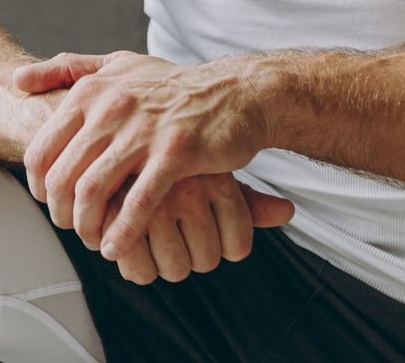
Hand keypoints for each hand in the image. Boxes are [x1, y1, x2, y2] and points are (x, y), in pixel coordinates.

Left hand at [13, 49, 277, 261]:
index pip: (42, 148)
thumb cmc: (170, 85)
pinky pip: (138, 202)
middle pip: (63, 175)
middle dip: (61, 213)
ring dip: (88, 227)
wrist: (234, 92)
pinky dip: (122, 232)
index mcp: (92, 90)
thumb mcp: (117, 64)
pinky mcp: (176, 152)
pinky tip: (118, 247)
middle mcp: (113, 107)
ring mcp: (144, 129)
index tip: (50, 202)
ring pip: (94, 191)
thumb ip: (67, 68)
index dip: (39, 185)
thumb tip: (17, 78)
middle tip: (71, 229)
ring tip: (93, 242)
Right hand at [91, 170, 294, 284]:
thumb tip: (287, 211)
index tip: (202, 229)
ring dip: (161, 264)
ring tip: (149, 238)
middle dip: (190, 256)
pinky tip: (128, 245)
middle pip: (207, 261)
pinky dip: (135, 267)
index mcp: (217, 179)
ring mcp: (153, 202)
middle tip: (174, 236)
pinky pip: (140, 272)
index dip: (221, 246)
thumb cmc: (170, 163)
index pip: (237, 247)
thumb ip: (249, 200)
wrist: (118, 132)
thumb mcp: (215, 174)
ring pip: (175, 269)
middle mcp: (189, 189)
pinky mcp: (117, 217)